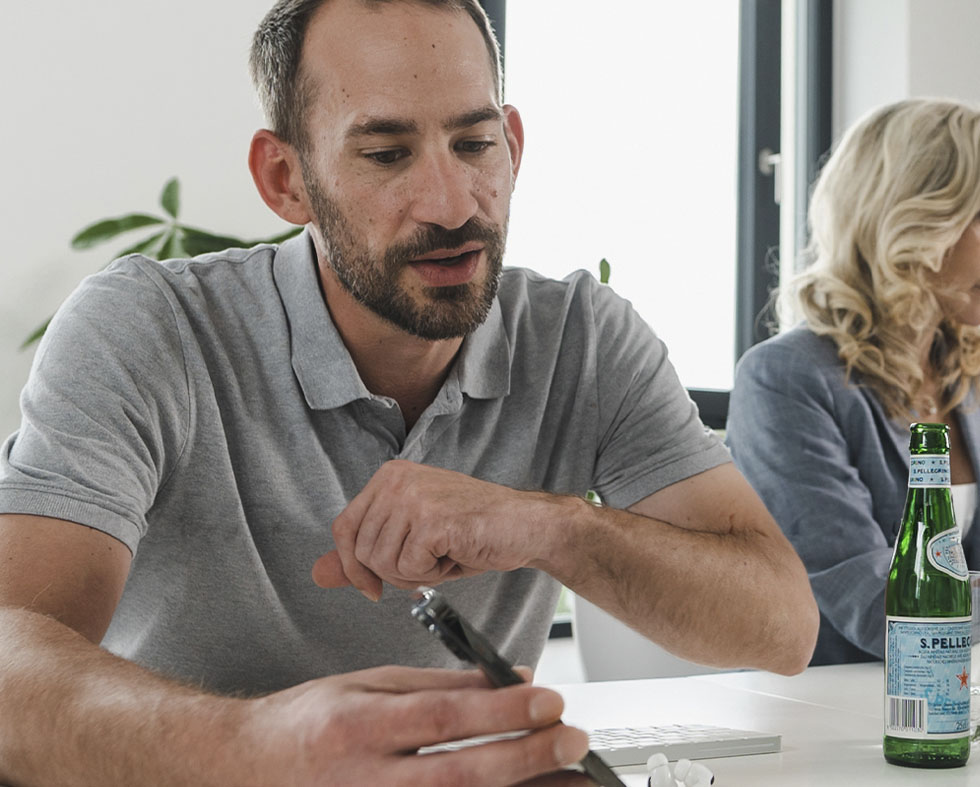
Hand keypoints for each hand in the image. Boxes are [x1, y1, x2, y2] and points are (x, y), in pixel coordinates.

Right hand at [245, 665, 590, 786]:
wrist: (247, 769)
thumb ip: (439, 684)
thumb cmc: (310, 723)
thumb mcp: (369, 685)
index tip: (548, 698)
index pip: (439, 718)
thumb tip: (507, 677)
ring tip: (573, 780)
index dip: (498, 710)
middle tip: (574, 738)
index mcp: (358, 726)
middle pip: (458, 775)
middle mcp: (364, 780)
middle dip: (524, 757)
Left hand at [312, 460, 553, 599]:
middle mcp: (397, 479)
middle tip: (428, 560)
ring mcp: (415, 496)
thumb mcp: (410, 541)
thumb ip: (362, 556)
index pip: (343, 528)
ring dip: (415, 574)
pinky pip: (409, 569)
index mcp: (388, 476)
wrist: (525, 526)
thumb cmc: (471, 532)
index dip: (354, 566)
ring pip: (383, 563)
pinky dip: (432, 575)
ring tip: (444, 554)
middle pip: (361, 551)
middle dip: (393, 572)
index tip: (373, 586)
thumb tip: (317, 574)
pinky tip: (454, 555)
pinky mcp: (433, 519)